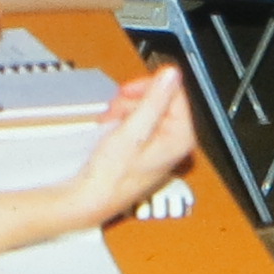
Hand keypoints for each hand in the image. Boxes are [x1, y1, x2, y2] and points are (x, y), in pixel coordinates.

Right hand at [69, 68, 196, 216]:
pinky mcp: (148, 148)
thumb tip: (171, 75)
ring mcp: (162, 145)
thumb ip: (154, 101)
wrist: (91, 199)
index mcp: (181, 137)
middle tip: (115, 108)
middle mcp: (176, 142)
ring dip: (126, 109)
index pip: (175, 93)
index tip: (129, 89)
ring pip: (148, 110)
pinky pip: (141, 123)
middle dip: (134, 100)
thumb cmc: (111, 175)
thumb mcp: (132, 131)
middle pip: (162, 101)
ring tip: (109, 121)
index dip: (149, 87)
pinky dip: (124, 120)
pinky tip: (111, 128)